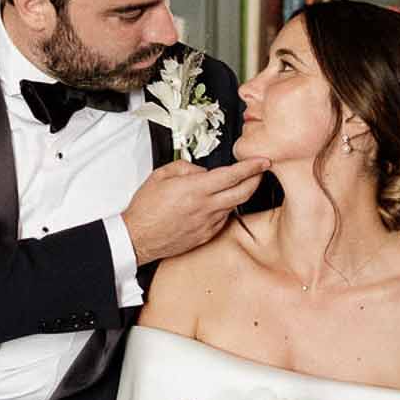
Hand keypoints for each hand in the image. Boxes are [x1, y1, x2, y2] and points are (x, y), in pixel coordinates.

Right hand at [123, 158, 269, 264]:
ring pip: (233, 206)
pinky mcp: (205, 236)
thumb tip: (201, 170)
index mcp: (195, 189)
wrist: (137, 238)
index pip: (232, 175)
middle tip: (260, 171)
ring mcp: (207, 224)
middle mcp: (205, 207)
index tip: (262, 161)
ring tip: (237, 185)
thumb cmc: (145, 210)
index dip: (251, 166)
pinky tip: (218, 204)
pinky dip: (225, 209)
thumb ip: (185, 167)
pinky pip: (222, 219)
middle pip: (243, 192)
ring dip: (239, 194)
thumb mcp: (160, 175)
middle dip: (256, 179)